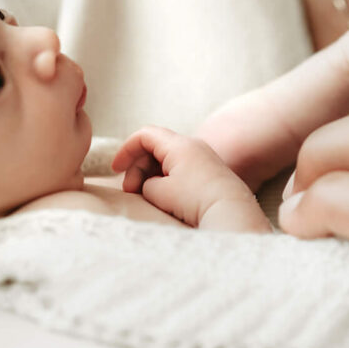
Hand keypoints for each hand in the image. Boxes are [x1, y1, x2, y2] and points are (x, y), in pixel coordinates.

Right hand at [112, 126, 265, 230]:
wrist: (232, 213)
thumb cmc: (195, 200)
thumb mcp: (159, 191)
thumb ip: (146, 183)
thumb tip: (150, 185)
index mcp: (179, 144)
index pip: (145, 135)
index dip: (126, 150)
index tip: (116, 170)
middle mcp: (193, 146)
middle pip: (155, 147)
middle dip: (138, 168)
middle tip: (132, 192)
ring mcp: (204, 159)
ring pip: (168, 161)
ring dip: (152, 176)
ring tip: (148, 199)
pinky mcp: (211, 174)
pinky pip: (182, 171)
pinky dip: (168, 181)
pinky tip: (165, 200)